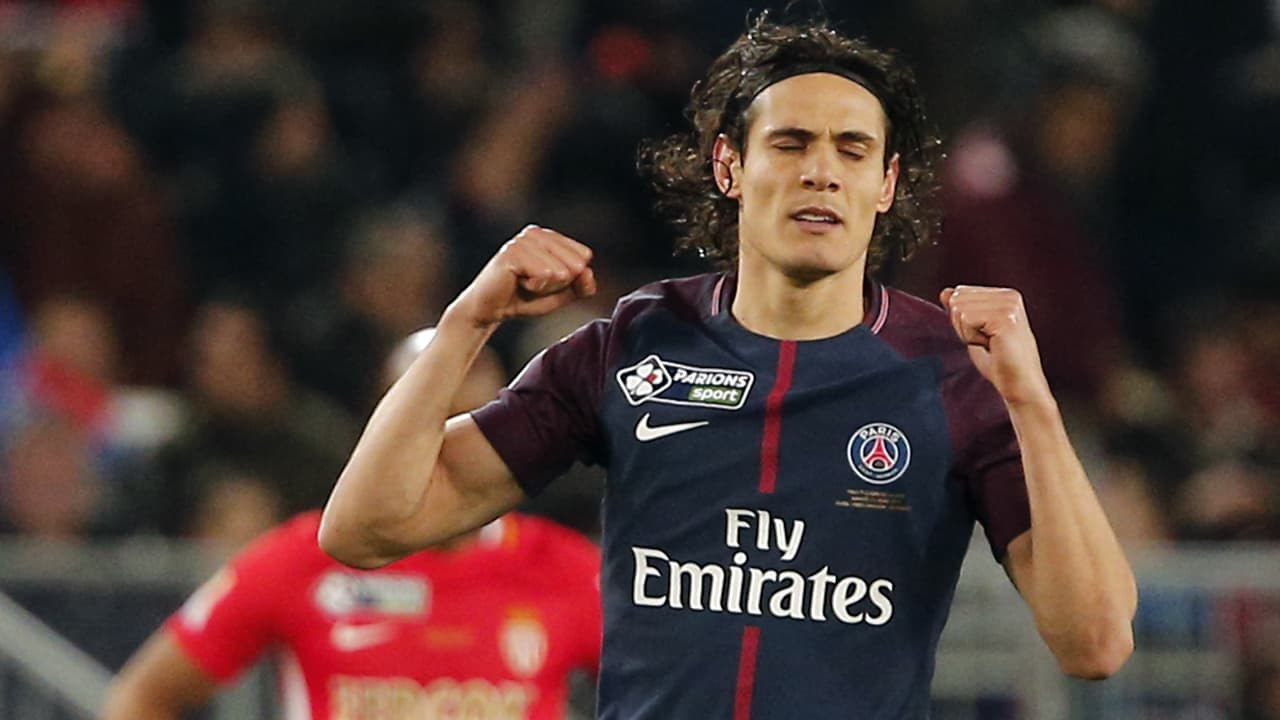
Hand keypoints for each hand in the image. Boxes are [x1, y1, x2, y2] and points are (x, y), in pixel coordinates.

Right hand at [450, 225, 596, 326]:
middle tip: (533, 286)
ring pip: (559, 271)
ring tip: (524, 285)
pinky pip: (544, 274)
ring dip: (544, 287)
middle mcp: (536, 233)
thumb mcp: (560, 295)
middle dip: (559, 284)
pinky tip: (518, 283)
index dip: (571, 278)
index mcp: (549, 236)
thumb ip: (581, 286)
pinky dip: (535, 286)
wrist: (489, 310)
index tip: (547, 282)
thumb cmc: (523, 298)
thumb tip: (588, 272)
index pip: (583, 256)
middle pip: (574, 264)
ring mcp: (523, 240)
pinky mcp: (512, 253)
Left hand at [940, 286, 1052, 406]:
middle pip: (957, 299)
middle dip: (962, 325)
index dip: (962, 319)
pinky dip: (971, 338)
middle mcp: (1009, 296)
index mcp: (1005, 295)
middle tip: (987, 342)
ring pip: (959, 309)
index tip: (984, 335)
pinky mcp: (1005, 318)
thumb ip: (961, 309)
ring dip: (967, 333)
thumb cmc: (999, 362)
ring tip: (990, 344)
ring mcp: (1009, 305)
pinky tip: (991, 346)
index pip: (960, 292)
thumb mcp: (974, 331)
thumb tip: (945, 292)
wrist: (1020, 385)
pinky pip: (966, 320)